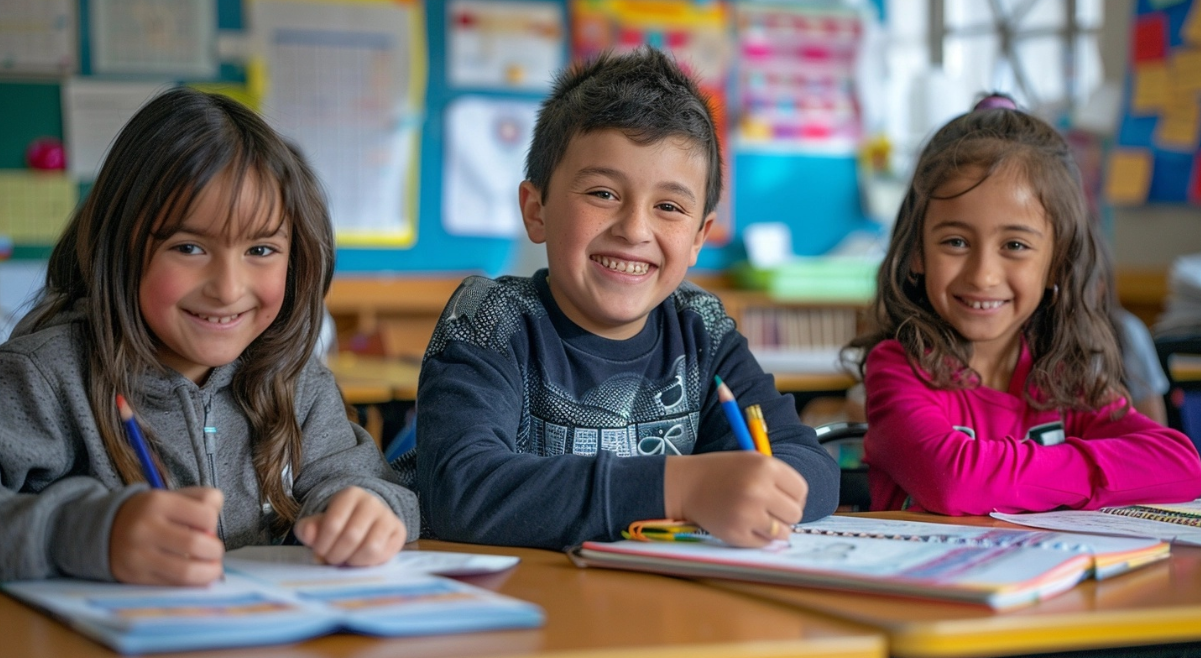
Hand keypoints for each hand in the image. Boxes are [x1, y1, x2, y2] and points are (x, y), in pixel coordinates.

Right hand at [110, 487, 224, 585]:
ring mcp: (138, 556)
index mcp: (158, 502)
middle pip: (195, 544)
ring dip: (208, 573)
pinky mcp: (135, 577)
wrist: (106, 529)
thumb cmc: (151, 513)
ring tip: (212, 569)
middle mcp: (145, 528)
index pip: (205, 516)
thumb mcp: (173, 496)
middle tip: (215, 552)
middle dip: (215, 551)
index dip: (213, 523)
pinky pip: (173, 585)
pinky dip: (191, 584)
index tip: (208, 527)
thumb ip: (203, 499)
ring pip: (185, 571)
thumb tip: (214, 526)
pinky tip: (196, 578)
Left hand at [293, 486, 405, 566]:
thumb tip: (307, 534)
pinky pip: (384, 554)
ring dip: (353, 560)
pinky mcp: (399, 532)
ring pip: (371, 547)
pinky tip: (360, 559)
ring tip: (346, 559)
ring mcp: (388, 516)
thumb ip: (308, 528)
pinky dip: (368, 563)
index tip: (318, 551)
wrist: (366, 520)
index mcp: (350, 495)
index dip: (322, 544)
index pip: (333, 523)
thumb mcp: (319, 523)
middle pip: (352, 537)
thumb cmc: (339, 523)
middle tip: (331, 559)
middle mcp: (372, 502)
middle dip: (337, 555)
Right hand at [664, 452, 807, 546]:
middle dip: (784, 513)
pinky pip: (764, 543)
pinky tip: (743, 524)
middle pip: (795, 513)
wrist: (686, 485)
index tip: (781, 497)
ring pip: (783, 532)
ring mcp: (747, 514)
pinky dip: (757, 537)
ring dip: (773, 528)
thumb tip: (801, 505)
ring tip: (756, 517)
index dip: (793, 496)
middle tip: (767, 509)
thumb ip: (778, 479)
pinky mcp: (737, 534)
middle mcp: (758, 490)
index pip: (801, 491)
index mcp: (765, 467)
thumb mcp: (751, 461)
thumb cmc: (722, 473)